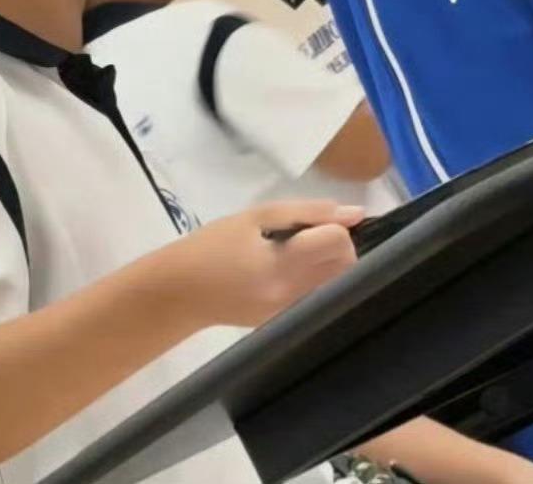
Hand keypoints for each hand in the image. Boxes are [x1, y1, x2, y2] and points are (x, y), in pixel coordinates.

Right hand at [179, 199, 362, 327]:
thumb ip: (306, 211)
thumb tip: (354, 212)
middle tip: (313, 231)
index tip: (317, 218)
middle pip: (347, 267)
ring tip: (303, 248)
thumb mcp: (255, 216)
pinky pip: (319, 295)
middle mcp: (292, 295)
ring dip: (332, 261)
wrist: (179, 293)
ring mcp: (291, 313)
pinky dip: (318, 277)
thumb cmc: (211, 246)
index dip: (336, 224)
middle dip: (340, 243)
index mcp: (282, 266)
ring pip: (338, 284)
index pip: (338, 243)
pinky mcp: (287, 321)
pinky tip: (292, 266)